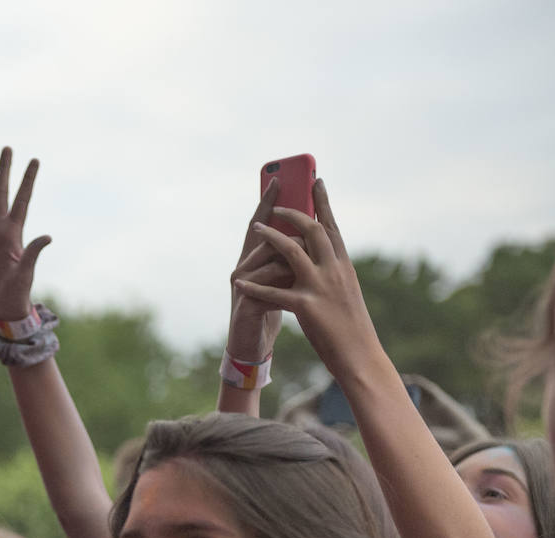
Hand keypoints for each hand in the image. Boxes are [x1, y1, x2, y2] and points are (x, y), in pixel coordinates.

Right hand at [0, 147, 50, 321]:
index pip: (21, 199)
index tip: (35, 160)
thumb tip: (48, 236)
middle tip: (8, 147)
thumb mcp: (26, 272)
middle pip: (2, 193)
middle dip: (5, 170)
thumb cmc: (17, 293)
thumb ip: (34, 252)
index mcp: (13, 232)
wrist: (1, 306)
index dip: (27, 179)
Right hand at [227, 178, 291, 362]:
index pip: (263, 223)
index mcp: (255, 258)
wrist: (251, 343)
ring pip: (269, 259)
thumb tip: (312, 229)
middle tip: (293, 200)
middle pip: (264, 236)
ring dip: (290, 258)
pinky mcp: (245, 304)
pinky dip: (284, 285)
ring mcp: (241, 284)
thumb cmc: (269, 309)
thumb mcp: (283, 279)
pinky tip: (297, 286)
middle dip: (280, 220)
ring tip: (306, 260)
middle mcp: (243, 265)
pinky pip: (267, 287)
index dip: (269, 201)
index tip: (279, 178)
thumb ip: (290, 257)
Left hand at [233, 181, 379, 380]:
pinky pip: (274, 292)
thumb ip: (333, 272)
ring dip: (271, 236)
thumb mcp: (345, 292)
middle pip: (312, 230)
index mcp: (345, 266)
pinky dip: (254, 286)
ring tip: (256, 227)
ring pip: (291, 251)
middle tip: (275, 205)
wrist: (360, 356)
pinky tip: (239, 282)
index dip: (323, 203)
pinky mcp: (306, 307)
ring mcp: (321, 287)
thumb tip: (320, 254)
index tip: (316, 181)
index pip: (333, 227)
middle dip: (292, 213)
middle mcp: (335, 270)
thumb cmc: (351, 327)